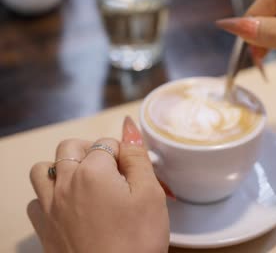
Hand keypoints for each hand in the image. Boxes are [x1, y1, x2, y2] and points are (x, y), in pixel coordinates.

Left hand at [27, 117, 168, 252]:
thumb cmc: (137, 241)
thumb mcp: (150, 194)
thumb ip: (137, 156)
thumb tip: (129, 125)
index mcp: (92, 171)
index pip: (107, 142)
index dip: (125, 155)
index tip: (135, 173)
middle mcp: (64, 183)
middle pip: (70, 147)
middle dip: (92, 151)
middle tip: (114, 173)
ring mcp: (49, 206)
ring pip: (44, 169)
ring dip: (63, 167)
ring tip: (86, 183)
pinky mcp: (44, 228)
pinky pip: (36, 200)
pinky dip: (49, 195)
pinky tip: (69, 207)